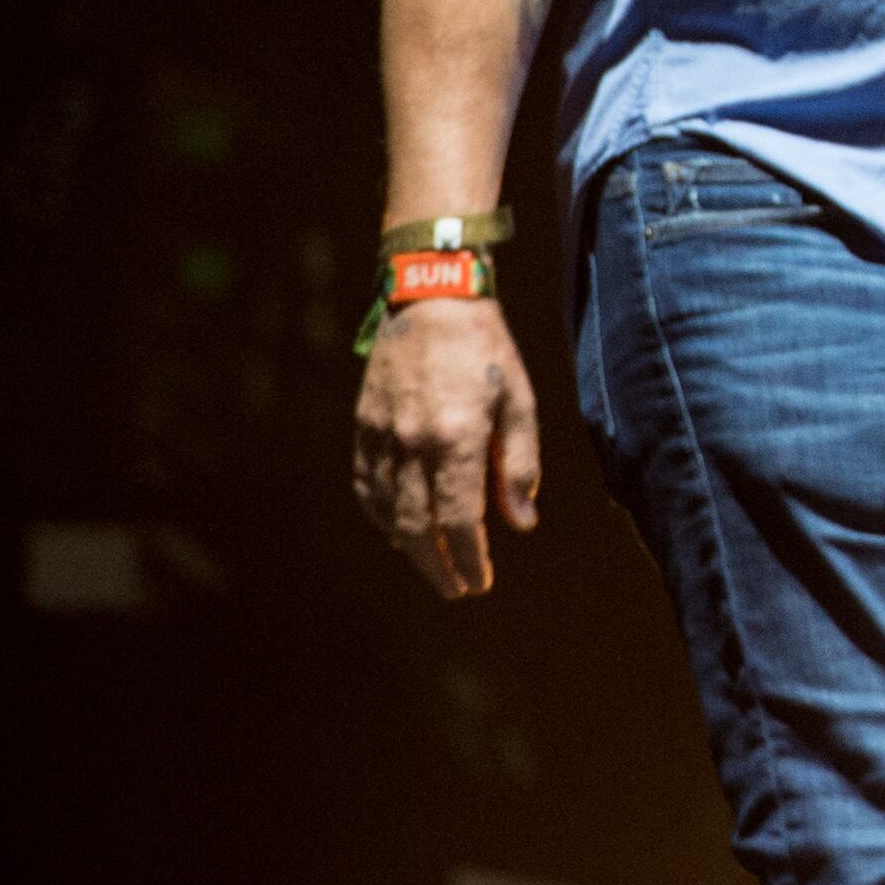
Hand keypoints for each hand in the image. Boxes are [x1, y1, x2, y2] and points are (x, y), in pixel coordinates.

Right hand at [350, 296, 541, 597]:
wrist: (432, 297)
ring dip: (408, 546)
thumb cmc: (486, 348)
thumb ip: (519, 466)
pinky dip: (379, 514)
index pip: (459, 520)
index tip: (480, 581)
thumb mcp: (519, 402)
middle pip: (417, 527)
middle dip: (437, 566)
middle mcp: (412, 443)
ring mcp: (381, 435)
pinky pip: (365, 484)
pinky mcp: (363, 425)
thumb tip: (521, 523)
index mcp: (456, 438)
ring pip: (386, 511)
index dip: (469, 558)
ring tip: (432, 565)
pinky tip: (397, 528)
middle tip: (456, 588)